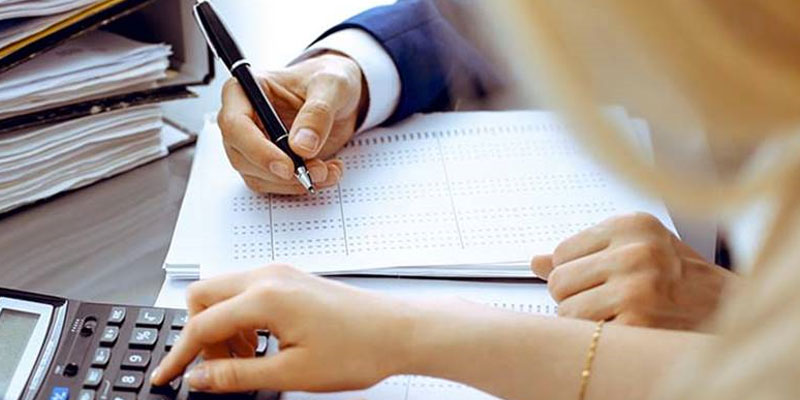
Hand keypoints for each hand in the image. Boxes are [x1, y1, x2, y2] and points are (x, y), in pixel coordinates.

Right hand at [151, 264, 413, 392]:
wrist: (399, 331)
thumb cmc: (358, 348)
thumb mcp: (291, 373)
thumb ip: (237, 374)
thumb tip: (199, 377)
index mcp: (265, 296)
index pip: (200, 324)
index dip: (179, 355)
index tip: (166, 376)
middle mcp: (269, 275)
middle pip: (203, 295)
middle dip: (198, 333)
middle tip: (213, 368)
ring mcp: (281, 273)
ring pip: (224, 292)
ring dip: (220, 326)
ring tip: (244, 360)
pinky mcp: (291, 279)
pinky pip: (247, 292)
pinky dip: (241, 318)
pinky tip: (260, 344)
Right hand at [218, 53, 365, 194]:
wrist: (342, 96)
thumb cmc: (329, 80)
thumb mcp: (331, 85)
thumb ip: (318, 112)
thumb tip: (301, 146)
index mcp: (246, 90)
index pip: (235, 125)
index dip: (257, 149)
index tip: (287, 165)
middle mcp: (244, 119)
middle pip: (242, 156)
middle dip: (280, 172)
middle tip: (317, 171)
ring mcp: (254, 144)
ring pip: (258, 176)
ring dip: (293, 183)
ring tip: (328, 171)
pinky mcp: (269, 162)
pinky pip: (275, 184)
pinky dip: (300, 186)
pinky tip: (326, 172)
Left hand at [531, 213, 737, 329]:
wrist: (726, 308)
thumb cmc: (677, 275)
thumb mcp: (635, 248)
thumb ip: (585, 252)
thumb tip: (534, 261)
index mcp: (632, 226)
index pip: (562, 253)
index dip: (571, 272)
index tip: (594, 278)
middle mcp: (635, 252)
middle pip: (559, 281)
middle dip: (572, 297)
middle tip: (601, 300)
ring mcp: (637, 287)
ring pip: (567, 310)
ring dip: (582, 321)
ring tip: (611, 314)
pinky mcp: (639, 321)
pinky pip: (587, 334)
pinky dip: (598, 337)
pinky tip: (622, 328)